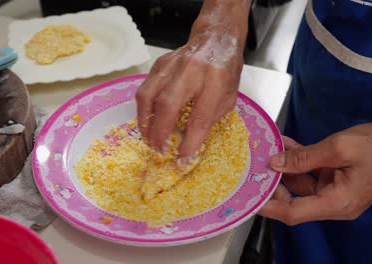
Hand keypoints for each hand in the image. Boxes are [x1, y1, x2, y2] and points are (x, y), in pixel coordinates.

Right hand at [135, 0, 249, 160]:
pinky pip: (145, 89)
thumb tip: (188, 145)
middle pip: (168, 105)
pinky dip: (144, 109)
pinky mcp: (159, 64)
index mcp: (216, 80)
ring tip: (148, 138)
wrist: (215, 38)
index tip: (181, 159)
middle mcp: (191, 70)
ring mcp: (171, 64)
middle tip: (158, 150)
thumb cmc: (225, 71)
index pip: (200, 117)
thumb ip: (208, 119)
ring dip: (145, 122)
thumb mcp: (228, 98)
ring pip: (148, 95)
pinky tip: (148, 120)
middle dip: (160, 132)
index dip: (189, 142)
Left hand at [259, 123, 371, 224]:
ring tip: (270, 148)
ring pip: (301, 183)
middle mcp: (335, 203)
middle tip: (256, 166)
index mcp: (336, 203)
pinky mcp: (338, 180)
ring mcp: (336, 192)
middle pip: (295, 199)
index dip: (268, 205)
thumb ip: (304, 158)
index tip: (249, 197)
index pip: (293, 212)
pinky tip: (286, 145)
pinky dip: (300, 160)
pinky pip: (313, 173)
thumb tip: (276, 163)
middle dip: (274, 182)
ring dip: (285, 166)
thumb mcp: (338, 148)